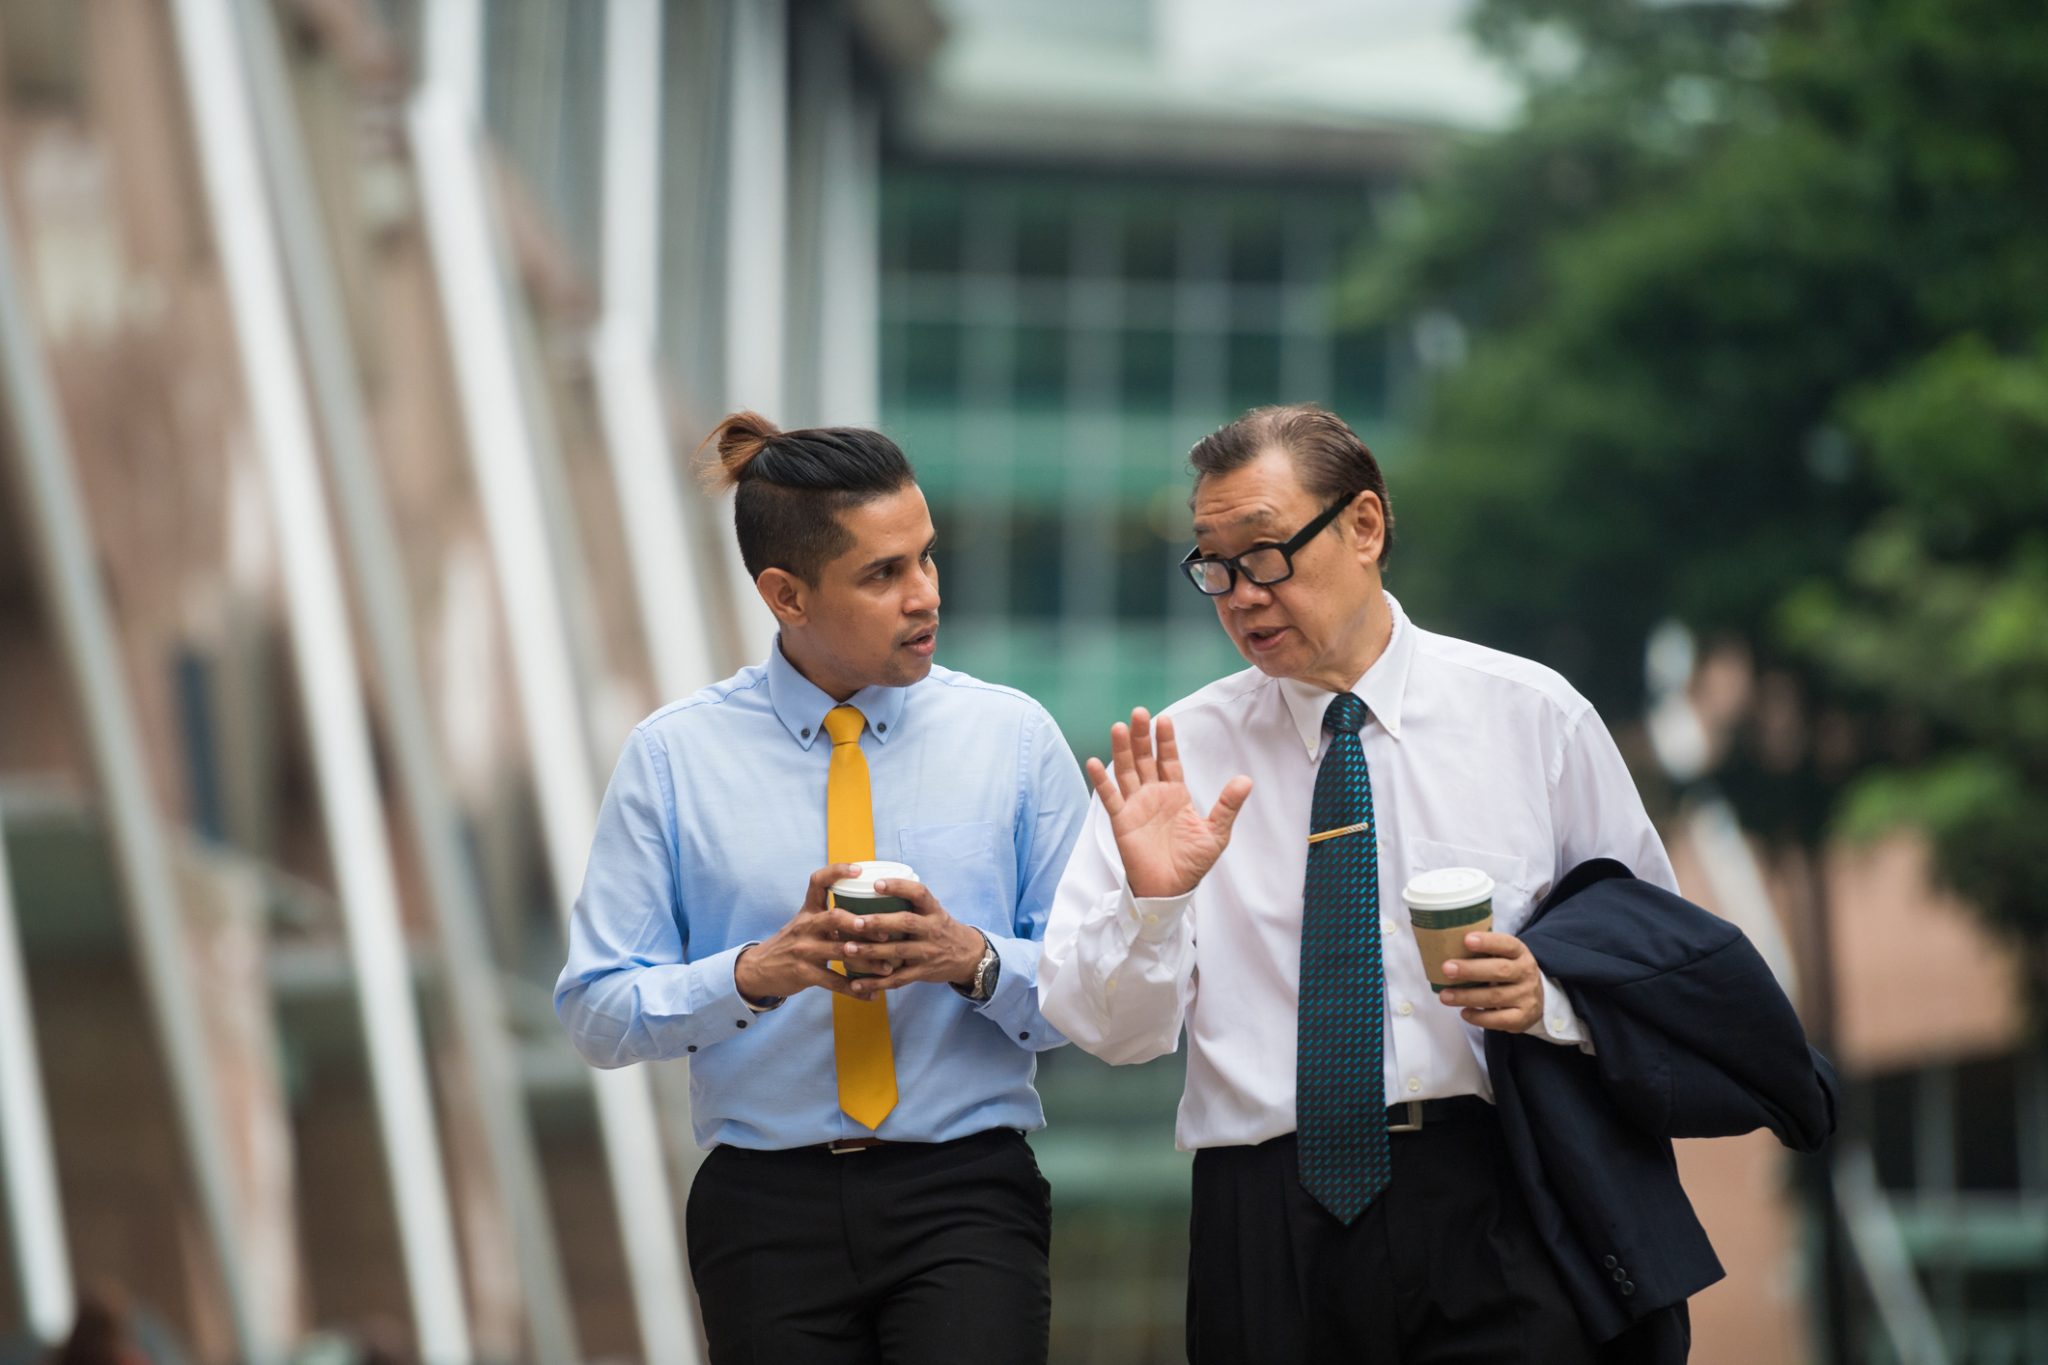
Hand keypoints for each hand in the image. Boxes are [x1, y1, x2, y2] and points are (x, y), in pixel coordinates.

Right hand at [734, 864, 899, 1001]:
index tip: (859, 869)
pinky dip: (854, 990)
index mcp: (808, 910)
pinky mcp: (803, 973)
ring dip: (867, 960)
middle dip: (859, 923)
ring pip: (839, 952)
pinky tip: (871, 994)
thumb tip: (869, 910)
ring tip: (888, 967)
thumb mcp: (804, 923)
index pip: (818, 881)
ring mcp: (804, 950)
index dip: (838, 871)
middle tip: (884, 932)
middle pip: (833, 917)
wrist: (758, 969)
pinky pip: (833, 981)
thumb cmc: (792, 943)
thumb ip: (829, 916)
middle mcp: (806, 926)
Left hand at [839, 878, 986, 990]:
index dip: (898, 887)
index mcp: (933, 910)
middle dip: (879, 922)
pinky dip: (876, 983)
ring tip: (847, 949)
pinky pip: (898, 979)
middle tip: (855, 921)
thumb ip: (910, 903)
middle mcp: (932, 930)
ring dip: (871, 951)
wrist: (969, 956)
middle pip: (906, 923)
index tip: (876, 884)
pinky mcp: (922, 972)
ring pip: (898, 951)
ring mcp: (928, 952)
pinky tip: (857, 984)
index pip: (919, 893)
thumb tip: (871, 887)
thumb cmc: (941, 929)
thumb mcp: (934, 911)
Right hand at [1086, 708, 1252, 899]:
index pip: (1169, 760)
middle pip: (1145, 759)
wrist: (1171, 889)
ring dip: (1122, 750)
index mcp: (1175, 794)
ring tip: (1118, 727)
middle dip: (1142, 736)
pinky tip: (1094, 762)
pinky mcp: (1122, 820)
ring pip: (1126, 771)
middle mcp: (1153, 794)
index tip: (1164, 720)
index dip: (1166, 741)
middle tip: (1138, 713)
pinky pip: (1110, 798)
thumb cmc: (1192, 863)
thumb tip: (1246, 780)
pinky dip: (1102, 781)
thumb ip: (1227, 806)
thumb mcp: (1216, 833)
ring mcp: (1136, 805)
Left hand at [1436, 932, 1543, 1032]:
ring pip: (1495, 996)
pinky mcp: (1522, 1018)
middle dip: (1470, 970)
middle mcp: (1526, 973)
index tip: (1467, 940)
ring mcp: (1526, 996)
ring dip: (1467, 996)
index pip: (1507, 944)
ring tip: (1445, 996)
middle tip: (1447, 969)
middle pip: (1500, 970)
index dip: (1487, 942)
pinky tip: (1464, 1012)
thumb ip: (1483, 952)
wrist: (1536, 999)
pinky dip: (1479, 1017)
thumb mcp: (1504, 956)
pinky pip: (1498, 1019)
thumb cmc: (1508, 972)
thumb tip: (1447, 947)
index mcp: (1520, 953)